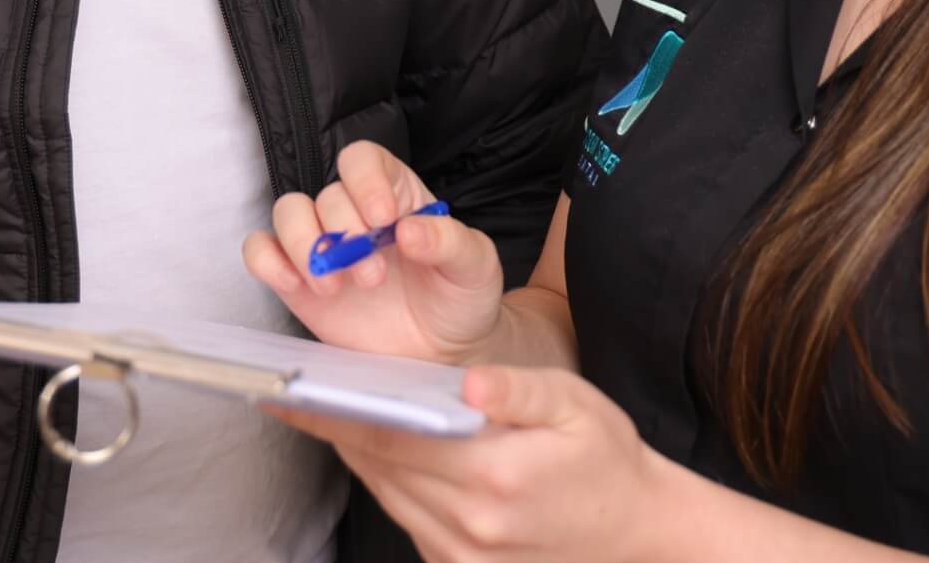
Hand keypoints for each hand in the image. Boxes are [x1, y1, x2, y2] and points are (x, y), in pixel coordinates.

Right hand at [243, 141, 503, 364]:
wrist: (442, 353)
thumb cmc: (460, 298)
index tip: (383, 218)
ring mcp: (323, 244)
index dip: (366, 180)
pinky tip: (296, 285)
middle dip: (345, 234)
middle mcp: (354, 211)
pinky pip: (262, 252)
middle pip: (327, 193)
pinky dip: (268, 262)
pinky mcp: (298, 280)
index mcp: (396, 193)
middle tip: (373, 277)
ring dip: (306, 245)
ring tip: (335, 286)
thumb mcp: (474, 265)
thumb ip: (449, 241)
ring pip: (288, 212)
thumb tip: (409, 230)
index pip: (363, 159)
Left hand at [265, 365, 665, 562]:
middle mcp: (469, 524)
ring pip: (387, 494)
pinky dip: (388, 481)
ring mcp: (462, 555)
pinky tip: (382, 447)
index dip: (334, 414)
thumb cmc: (607, 459)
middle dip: (336, 427)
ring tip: (329, 411)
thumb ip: (518, 391)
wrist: (639, 534)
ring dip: (358, 453)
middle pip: (379, 467)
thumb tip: (468, 382)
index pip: (392, 437)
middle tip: (295, 391)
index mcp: (493, 475)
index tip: (289, 393)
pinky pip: (407, 518)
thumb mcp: (575, 404)